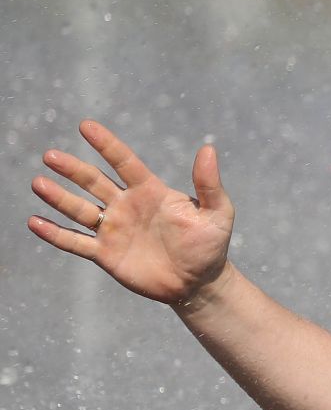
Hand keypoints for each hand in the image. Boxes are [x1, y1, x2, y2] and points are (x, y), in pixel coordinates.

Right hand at [28, 120, 234, 307]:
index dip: (106, 145)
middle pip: (93, 182)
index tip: (86, 126)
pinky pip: (76, 242)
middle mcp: (126, 205)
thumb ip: (209, 184)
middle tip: (50, 156)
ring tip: (38, 183)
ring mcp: (114, 229)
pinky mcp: (106, 254)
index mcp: (150, 191)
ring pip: (80, 209)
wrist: (199, 283)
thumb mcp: (217, 214)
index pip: (124, 162)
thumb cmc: (210, 246)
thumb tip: (208, 149)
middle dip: (72, 169)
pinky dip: (55, 233)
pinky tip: (34, 222)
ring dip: (58, 197)